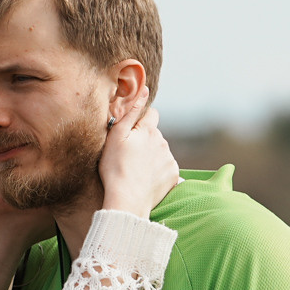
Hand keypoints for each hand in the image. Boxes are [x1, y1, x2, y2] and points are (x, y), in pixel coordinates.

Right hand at [98, 104, 180, 219]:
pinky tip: (145, 179)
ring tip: (136, 170)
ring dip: (152, 157)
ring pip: (161, 152)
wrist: (127, 200)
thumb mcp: (116, 136)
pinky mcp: (174, 176)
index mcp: (149, 130)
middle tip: (129, 157)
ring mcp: (170, 159)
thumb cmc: (115, 168)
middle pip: (155, 135)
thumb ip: (131, 111)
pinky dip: (158, 172)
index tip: (132, 133)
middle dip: (145, 141)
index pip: (152, 114)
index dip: (142, 121)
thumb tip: (145, 89)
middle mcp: (163, 142)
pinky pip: (166, 168)